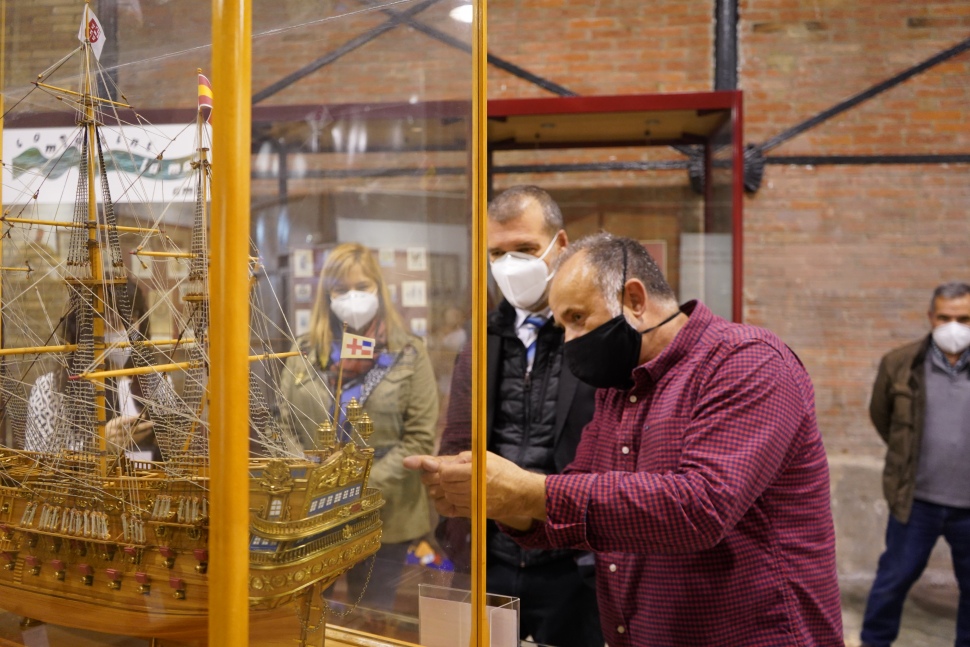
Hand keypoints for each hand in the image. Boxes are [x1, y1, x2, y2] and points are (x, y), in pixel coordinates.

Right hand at [105, 415, 154, 450]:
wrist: (100, 443)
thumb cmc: (109, 430)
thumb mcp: (113, 423)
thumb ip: (125, 419)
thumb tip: (141, 415)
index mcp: (112, 425)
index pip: (123, 421)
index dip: (132, 418)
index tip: (142, 415)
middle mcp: (114, 434)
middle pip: (131, 430)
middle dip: (143, 426)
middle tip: (152, 423)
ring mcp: (118, 442)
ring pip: (133, 437)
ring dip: (143, 434)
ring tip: (150, 430)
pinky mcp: (120, 448)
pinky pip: (132, 443)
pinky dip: (139, 439)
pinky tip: (144, 435)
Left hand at [404, 451, 546, 521]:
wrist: (520, 494)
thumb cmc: (503, 471)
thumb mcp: (483, 457)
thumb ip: (458, 459)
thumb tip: (433, 462)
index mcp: (473, 473)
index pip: (442, 471)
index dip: (427, 465)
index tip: (409, 461)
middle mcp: (470, 490)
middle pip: (439, 484)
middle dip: (432, 475)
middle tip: (432, 469)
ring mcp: (470, 504)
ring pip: (441, 496)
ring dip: (437, 487)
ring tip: (444, 480)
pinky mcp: (470, 513)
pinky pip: (446, 509)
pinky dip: (440, 502)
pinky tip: (444, 494)